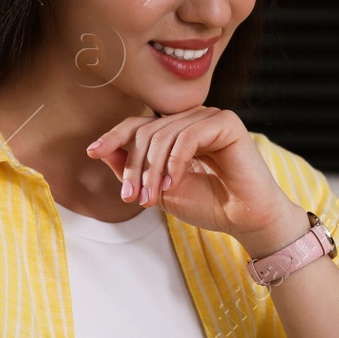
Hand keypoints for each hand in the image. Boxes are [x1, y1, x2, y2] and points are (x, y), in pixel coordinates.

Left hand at [86, 105, 306, 254]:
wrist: (246, 219)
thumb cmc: (210, 205)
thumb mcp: (159, 189)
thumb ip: (132, 169)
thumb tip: (101, 148)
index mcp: (177, 132)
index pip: (138, 125)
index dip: (114, 136)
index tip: (92, 152)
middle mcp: (192, 120)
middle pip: (147, 130)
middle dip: (134, 166)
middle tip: (133, 198)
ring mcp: (210, 118)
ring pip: (164, 134)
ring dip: (152, 169)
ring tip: (152, 196)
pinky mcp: (226, 123)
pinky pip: (188, 135)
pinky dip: (175, 161)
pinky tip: (174, 182)